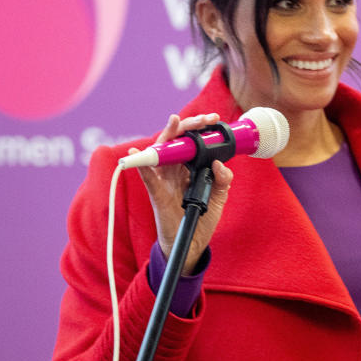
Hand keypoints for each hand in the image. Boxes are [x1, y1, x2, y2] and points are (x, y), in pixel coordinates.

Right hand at [131, 113, 233, 274]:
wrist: (193, 242)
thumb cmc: (202, 217)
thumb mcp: (219, 197)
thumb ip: (223, 179)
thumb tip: (219, 163)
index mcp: (189, 167)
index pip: (191, 141)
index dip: (200, 128)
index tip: (212, 119)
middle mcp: (175, 169)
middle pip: (176, 141)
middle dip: (188, 126)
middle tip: (203, 119)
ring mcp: (164, 179)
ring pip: (161, 152)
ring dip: (168, 136)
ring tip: (175, 121)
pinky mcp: (157, 193)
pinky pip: (148, 178)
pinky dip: (142, 166)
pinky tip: (138, 154)